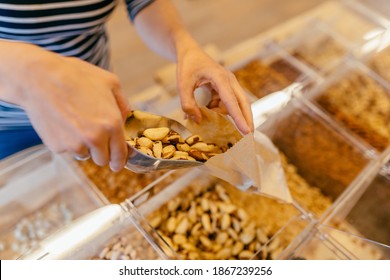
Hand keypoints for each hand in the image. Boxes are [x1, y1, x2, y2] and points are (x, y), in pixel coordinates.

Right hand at [14, 46, 129, 170]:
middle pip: (102, 160)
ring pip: (84, 155)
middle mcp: (95, 138)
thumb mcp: (110, 82)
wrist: (39, 78)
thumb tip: (124, 120)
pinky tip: (62, 122)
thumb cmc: (76, 76)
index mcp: (112, 124)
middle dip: (101, 151)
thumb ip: (123, 105)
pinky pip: (67, 150)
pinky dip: (67, 141)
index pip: (120, 154)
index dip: (119, 161)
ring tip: (75, 123)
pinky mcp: (57, 146)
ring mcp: (75, 144)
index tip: (117, 165)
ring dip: (83, 146)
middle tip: (95, 136)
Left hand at [176, 43, 253, 133]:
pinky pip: (227, 104)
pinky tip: (206, 109)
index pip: (231, 101)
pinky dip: (219, 111)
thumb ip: (187, 104)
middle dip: (247, 120)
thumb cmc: (188, 66)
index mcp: (220, 78)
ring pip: (235, 105)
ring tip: (212, 116)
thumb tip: (197, 121)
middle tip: (250, 138)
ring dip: (226, 115)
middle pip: (243, 103)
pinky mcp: (227, 89)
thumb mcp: (182, 84)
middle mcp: (230, 81)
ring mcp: (230, 85)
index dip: (239, 117)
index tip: (246, 131)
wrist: (191, 53)